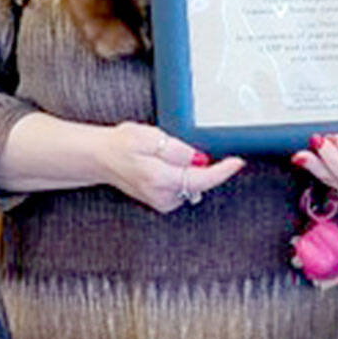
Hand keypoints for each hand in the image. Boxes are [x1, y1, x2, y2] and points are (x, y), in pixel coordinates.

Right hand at [99, 122, 243, 212]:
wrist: (100, 159)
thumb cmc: (120, 145)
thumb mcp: (147, 136)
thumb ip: (176, 149)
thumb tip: (199, 158)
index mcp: (159, 178)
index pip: (201, 179)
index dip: (222, 171)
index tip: (237, 162)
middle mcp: (163, 195)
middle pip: (200, 182)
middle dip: (199, 165)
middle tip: (172, 148)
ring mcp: (163, 202)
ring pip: (192, 184)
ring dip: (188, 169)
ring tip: (161, 155)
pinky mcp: (163, 202)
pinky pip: (184, 187)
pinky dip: (180, 175)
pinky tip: (161, 166)